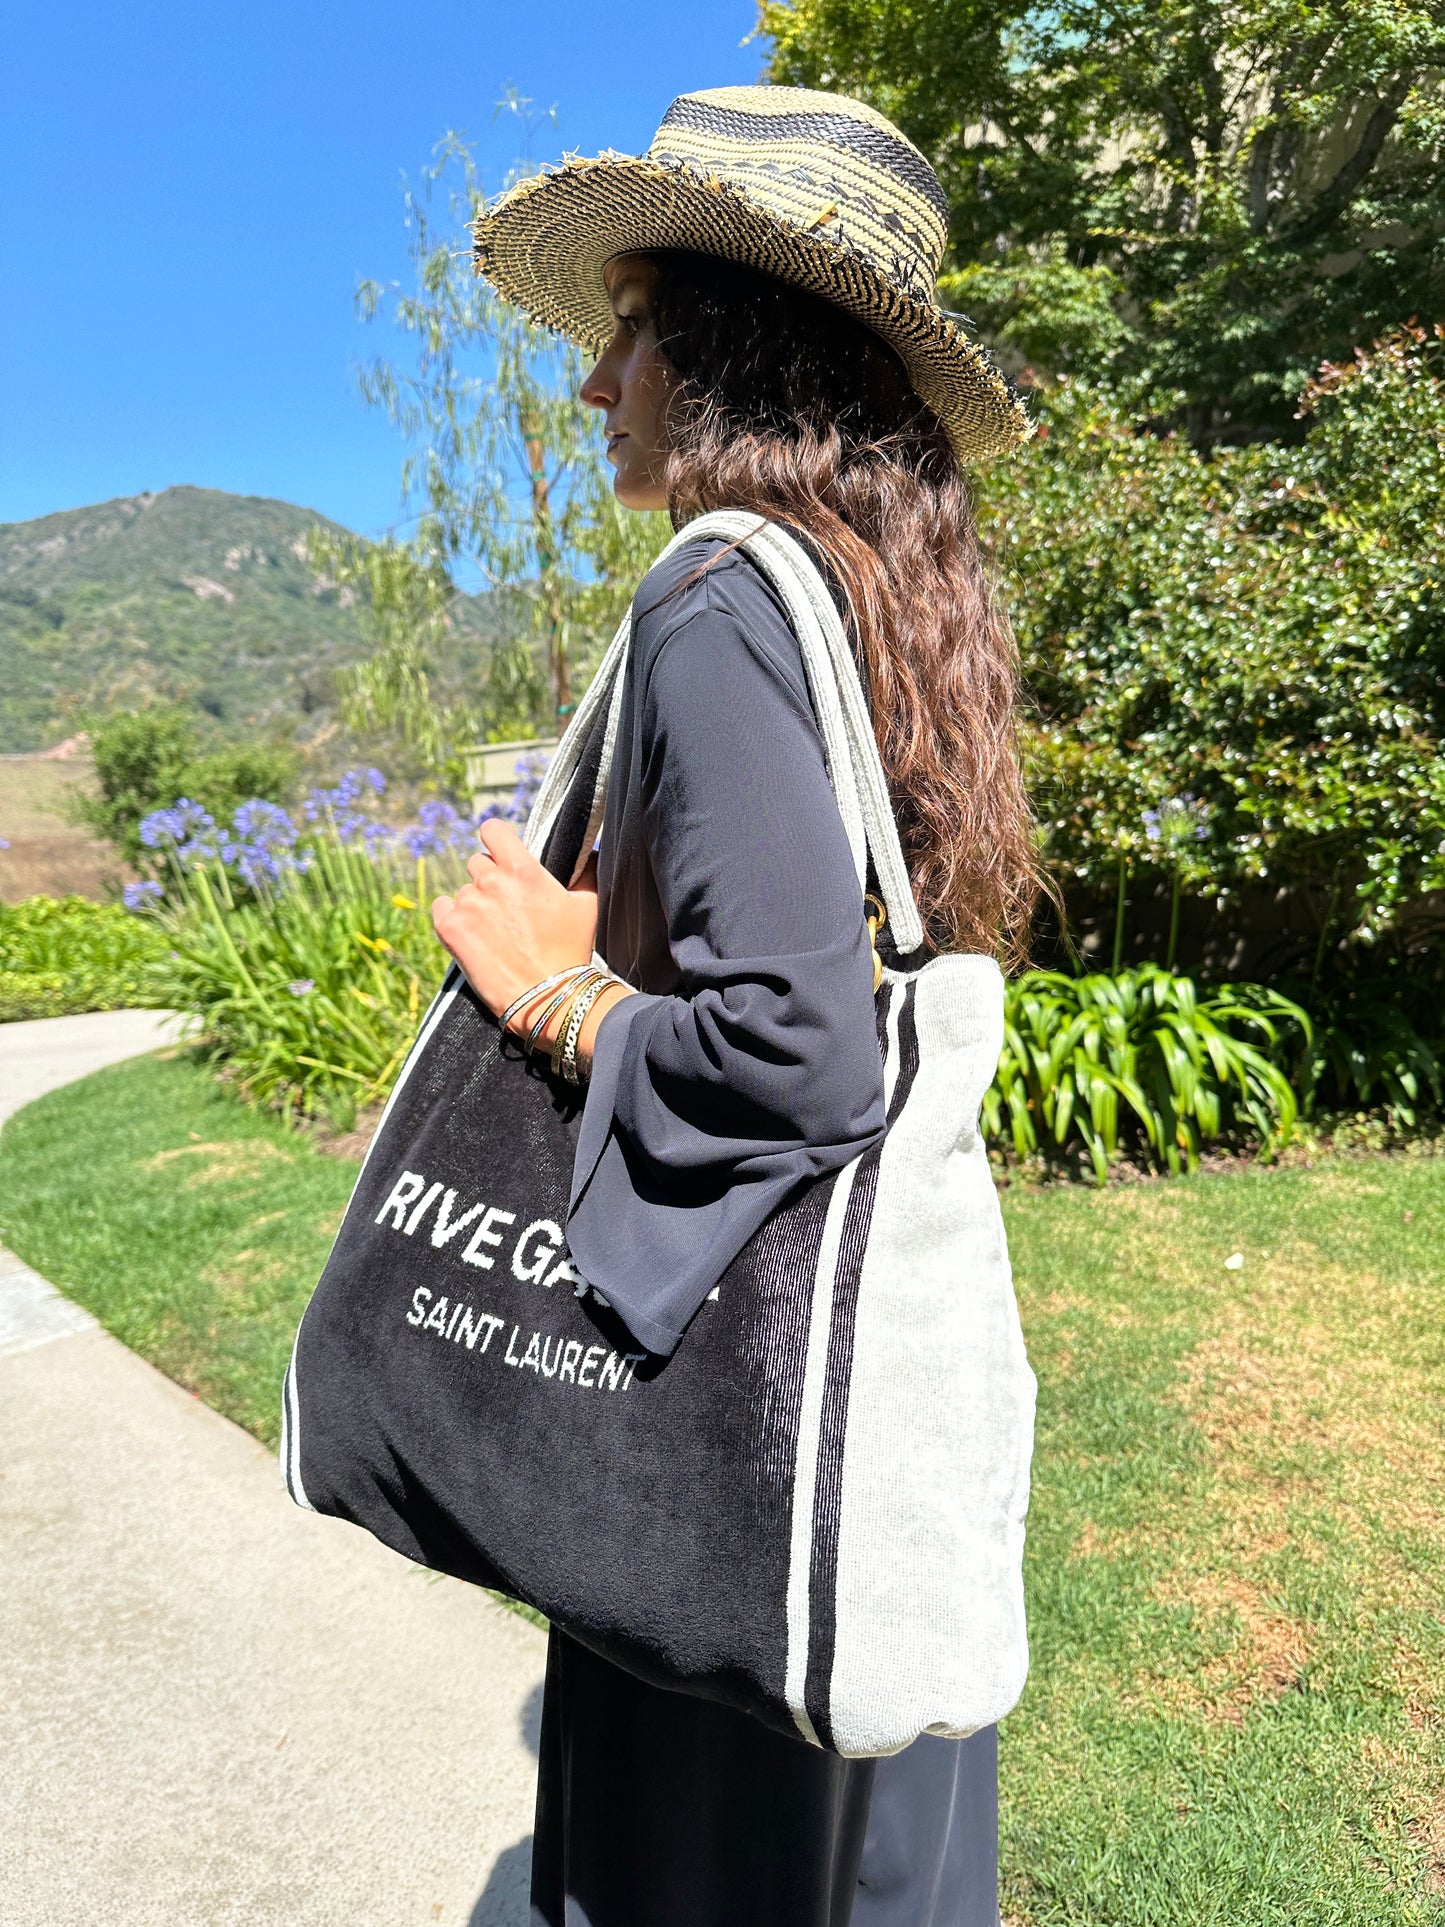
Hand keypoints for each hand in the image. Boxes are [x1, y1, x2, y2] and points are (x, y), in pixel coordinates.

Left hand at [432, 819, 598, 1027]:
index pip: (493, 829)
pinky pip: (442, 908)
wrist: (548, 996)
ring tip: (495, 932)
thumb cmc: (570, 950)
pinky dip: (452, 917)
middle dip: (490, 879)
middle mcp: (491, 880)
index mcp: (522, 868)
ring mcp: (468, 904)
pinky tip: (471, 934)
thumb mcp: (588, 904)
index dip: (496, 839)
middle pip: (478, 863)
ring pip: (464, 891)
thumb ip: (585, 871)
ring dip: (475, 904)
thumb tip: (588, 852)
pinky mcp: (450, 927)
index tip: (500, 852)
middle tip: (506, 907)